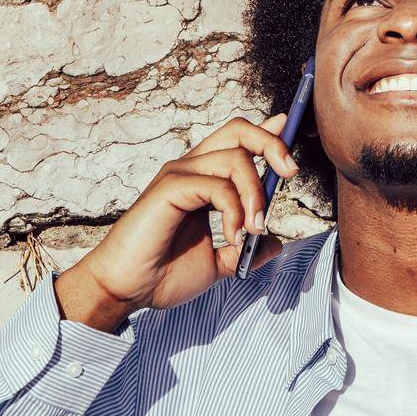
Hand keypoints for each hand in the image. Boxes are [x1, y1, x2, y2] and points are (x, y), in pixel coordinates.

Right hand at [54, 113, 297, 329]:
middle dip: (272, 143)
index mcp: (203, 179)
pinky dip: (235, 210)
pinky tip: (234, 235)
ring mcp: (180, 174)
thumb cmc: (162, 275)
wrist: (126, 291)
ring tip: (255, 229)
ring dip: (256, 194)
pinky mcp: (170, 187)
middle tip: (290, 174)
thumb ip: (245, 250)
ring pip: (235, 158)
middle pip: (239, 130)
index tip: (289, 123)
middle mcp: (192, 167)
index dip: (266, 130)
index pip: (238, 140)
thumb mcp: (217, 264)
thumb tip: (275, 243)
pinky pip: (216, 185)